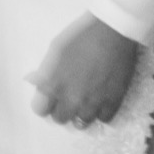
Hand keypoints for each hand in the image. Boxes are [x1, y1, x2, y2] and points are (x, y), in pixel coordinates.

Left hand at [30, 13, 144, 127]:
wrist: (112, 30)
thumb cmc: (81, 35)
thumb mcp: (55, 50)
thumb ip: (47, 71)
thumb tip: (40, 85)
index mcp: (53, 84)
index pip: (40, 110)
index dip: (44, 104)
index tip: (49, 99)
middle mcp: (71, 98)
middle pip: (60, 119)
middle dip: (61, 109)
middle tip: (67, 99)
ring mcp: (93, 102)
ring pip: (82, 123)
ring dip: (81, 113)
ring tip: (85, 100)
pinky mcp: (113, 102)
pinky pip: (104, 119)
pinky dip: (101, 112)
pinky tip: (101, 100)